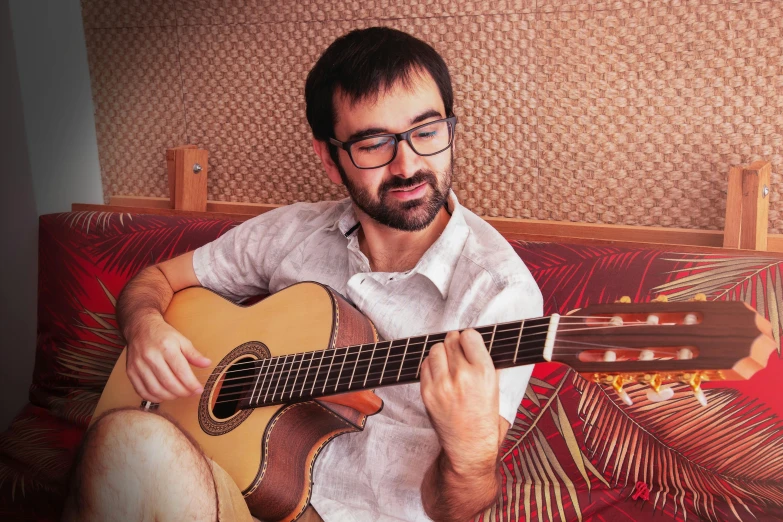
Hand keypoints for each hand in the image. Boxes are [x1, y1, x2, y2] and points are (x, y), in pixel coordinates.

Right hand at [125, 314, 210, 401]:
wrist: (140, 327)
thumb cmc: (163, 334)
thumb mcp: (182, 340)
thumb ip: (194, 354)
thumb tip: (207, 364)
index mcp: (166, 347)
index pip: (181, 372)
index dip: (191, 384)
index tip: (199, 390)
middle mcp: (151, 357)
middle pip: (169, 383)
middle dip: (182, 392)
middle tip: (190, 393)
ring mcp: (139, 365)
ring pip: (155, 390)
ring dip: (170, 397)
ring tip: (178, 394)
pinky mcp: (131, 371)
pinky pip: (142, 391)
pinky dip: (154, 398)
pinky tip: (163, 395)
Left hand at [420, 329, 499, 476]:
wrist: (470, 446)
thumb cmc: (485, 417)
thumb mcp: (495, 386)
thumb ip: (486, 362)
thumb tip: (474, 340)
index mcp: (484, 373)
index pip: (469, 336)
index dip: (469, 339)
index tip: (469, 343)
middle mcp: (463, 376)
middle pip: (451, 340)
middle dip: (455, 344)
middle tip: (459, 354)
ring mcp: (442, 385)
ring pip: (435, 349)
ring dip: (442, 353)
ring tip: (449, 365)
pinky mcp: (427, 393)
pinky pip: (424, 365)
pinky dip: (432, 366)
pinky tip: (441, 376)